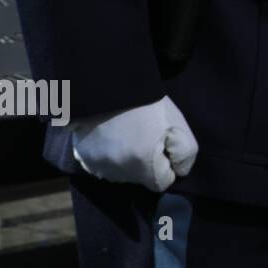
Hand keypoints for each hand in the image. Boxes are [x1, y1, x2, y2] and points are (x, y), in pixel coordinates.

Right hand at [70, 96, 198, 192]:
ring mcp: (97, 166)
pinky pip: (101, 165)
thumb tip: (177, 172)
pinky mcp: (82, 157)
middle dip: (146, 162)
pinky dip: (107, 155)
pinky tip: (111, 136)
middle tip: (144, 135)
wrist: (110, 84)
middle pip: (140, 178)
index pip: (161, 183)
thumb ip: (185, 154)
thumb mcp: (178, 125)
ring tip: (127, 134)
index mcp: (143, 166)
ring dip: (126, 161)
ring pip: (120, 173)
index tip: (163, 145)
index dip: (166, 165)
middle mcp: (118, 172)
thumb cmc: (148, 104)